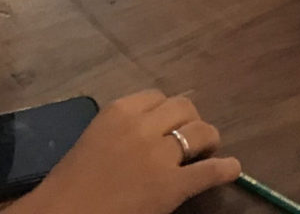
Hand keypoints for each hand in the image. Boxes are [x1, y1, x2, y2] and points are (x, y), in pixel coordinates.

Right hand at [16, 91, 237, 213]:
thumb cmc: (73, 182)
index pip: (157, 96)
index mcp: (119, 111)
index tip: (170, 123)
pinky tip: (232, 168)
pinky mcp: (173, 186)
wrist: (67, 212)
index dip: (168, 110)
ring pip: (200, 132)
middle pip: (184, 107)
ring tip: (207, 150)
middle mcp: (143, 126)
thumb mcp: (95, 138)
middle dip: (191, 120)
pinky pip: (209, 171)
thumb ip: (122, 128)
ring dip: (207, 139)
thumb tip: (151, 129)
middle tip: (190, 137)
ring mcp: (160, 156)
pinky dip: (225, 168)